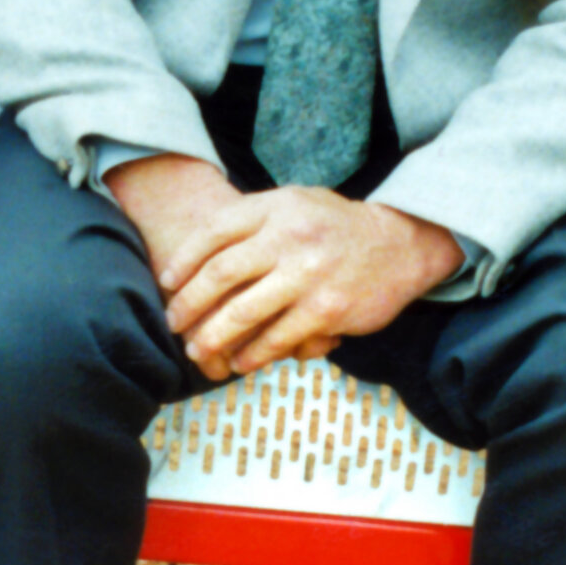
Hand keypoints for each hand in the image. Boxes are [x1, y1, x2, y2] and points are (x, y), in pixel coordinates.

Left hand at [160, 188, 462, 379]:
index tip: (167, 282)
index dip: (183, 260)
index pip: (213, 233)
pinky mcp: (326, 311)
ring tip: (196, 350)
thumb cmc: (334, 226)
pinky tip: (239, 362)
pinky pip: (277, 339)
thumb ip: (253, 218)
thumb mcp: (294, 203)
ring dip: (212, 337)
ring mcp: (308, 276)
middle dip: (188, 304)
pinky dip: (252, 354)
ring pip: (242, 313)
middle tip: (172, 322)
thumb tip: (198, 245)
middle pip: (219, 275)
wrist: (399, 244)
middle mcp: (289, 238)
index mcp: (276, 208)